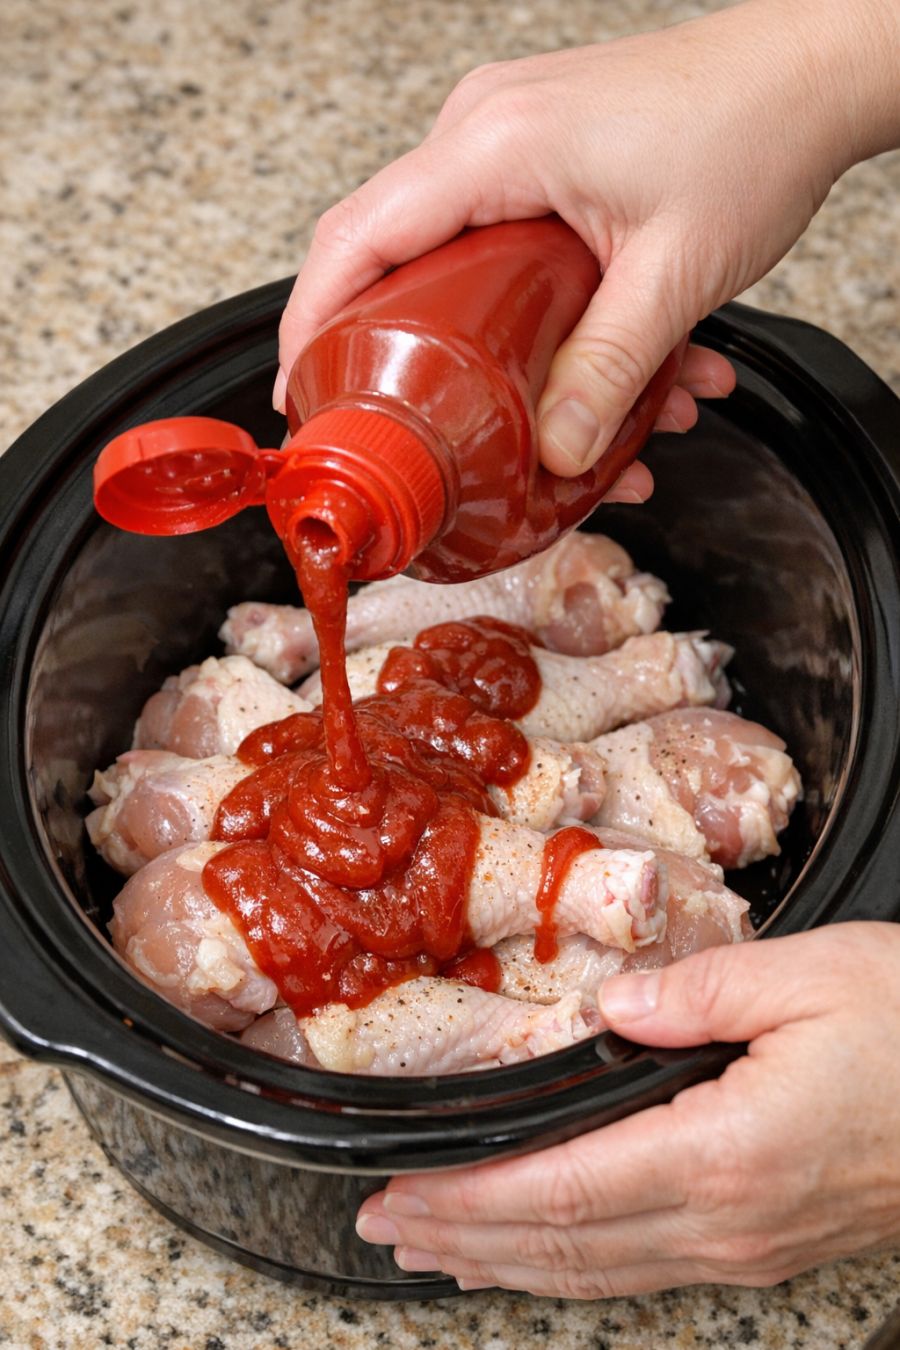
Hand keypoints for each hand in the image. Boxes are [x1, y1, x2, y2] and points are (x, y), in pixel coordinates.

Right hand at [275, 0, 892, 490]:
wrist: (809, 76)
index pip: (357, 239)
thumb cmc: (752, 131)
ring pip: (455, 263)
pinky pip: (505, 248)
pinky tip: (610, 371)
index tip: (300, 396)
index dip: (312, 324)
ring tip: (556, 420)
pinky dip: (540, 318)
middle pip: (388, 256)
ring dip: (496, 352)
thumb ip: (609, 371)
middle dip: (396, 354)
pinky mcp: (543, 161)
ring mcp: (512, 143)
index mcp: (494, 146)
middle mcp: (486, 133)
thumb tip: (554, 451)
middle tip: (395, 427)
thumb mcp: (675, 274)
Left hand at [356, 923, 899, 1296]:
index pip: (563, 1189)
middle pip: (566, 1243)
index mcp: (726, 1150)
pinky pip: (648, 1266)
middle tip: (388, 1228)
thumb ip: (698, 990)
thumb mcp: (813, 978)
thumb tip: (615, 1003)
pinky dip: (578, 1264)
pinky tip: (554, 1255)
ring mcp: (751, 1242)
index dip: (471, 1197)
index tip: (404, 1193)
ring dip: (511, 1262)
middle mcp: (730, 1217)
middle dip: (465, 1237)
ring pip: (603, 1268)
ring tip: (441, 1254)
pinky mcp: (770, 1239)